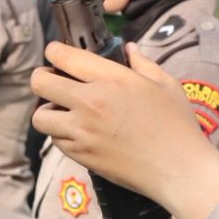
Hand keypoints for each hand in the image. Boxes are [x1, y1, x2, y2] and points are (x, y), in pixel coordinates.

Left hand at [31, 41, 218, 218]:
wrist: (178, 170)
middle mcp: (90, 102)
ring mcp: (82, 131)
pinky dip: (61, 134)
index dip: (54, 51)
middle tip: (52, 81)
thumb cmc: (177, 125)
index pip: (63, 56)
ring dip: (48, 111)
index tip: (56, 54)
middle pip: (39, 83)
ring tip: (63, 111)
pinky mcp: (81, 154)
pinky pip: (55, 140)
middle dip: (42, 78)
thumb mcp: (165, 84)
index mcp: (111, 79)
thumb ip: (142, 62)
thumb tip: (129, 49)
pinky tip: (78, 132)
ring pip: (41, 116)